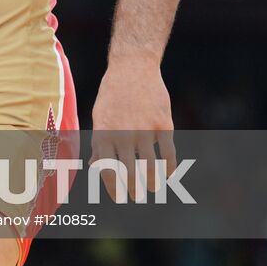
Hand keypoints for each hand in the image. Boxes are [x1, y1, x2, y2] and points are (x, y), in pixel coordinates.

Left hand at [89, 59, 175, 201]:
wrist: (133, 67)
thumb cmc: (112, 94)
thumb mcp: (99, 117)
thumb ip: (100, 143)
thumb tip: (97, 167)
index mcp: (103, 134)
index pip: (108, 171)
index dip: (114, 188)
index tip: (119, 197)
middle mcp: (123, 134)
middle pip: (130, 173)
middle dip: (133, 190)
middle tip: (136, 196)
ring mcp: (145, 130)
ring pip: (151, 168)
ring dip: (152, 183)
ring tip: (151, 188)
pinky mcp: (163, 125)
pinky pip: (168, 155)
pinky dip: (169, 169)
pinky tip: (167, 174)